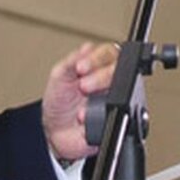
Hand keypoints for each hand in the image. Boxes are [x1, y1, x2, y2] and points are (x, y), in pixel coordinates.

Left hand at [41, 42, 118, 160]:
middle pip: (120, 69)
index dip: (96, 59)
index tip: (81, 68)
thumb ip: (73, 60)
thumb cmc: (59, 102)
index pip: (108, 52)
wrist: (56, 132)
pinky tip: (87, 119)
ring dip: (101, 99)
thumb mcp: (59, 76)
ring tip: (82, 109)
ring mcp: (115, 98)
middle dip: (100, 78)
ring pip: (123, 91)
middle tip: (83, 87)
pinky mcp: (118, 116)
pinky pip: (119, 114)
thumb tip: (87, 48)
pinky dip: (101, 117)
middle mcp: (110, 79)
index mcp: (98, 64)